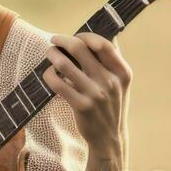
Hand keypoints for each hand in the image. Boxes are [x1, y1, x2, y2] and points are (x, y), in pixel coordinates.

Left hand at [42, 33, 131, 154]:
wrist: (109, 138)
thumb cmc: (111, 106)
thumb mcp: (121, 84)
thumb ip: (114, 61)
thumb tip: (110, 32)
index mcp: (122, 72)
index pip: (103, 44)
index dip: (86, 36)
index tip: (76, 35)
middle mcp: (110, 81)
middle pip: (81, 49)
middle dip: (63, 40)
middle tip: (54, 40)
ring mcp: (96, 94)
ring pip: (65, 65)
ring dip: (53, 55)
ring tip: (49, 53)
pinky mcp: (81, 106)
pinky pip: (58, 84)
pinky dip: (49, 75)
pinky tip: (49, 74)